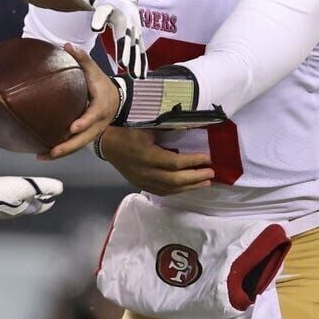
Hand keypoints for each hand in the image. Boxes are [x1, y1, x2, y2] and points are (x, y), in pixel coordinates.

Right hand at [0, 176, 62, 221]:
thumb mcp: (26, 187)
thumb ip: (44, 186)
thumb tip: (60, 189)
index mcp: (24, 209)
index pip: (41, 207)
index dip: (48, 202)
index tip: (52, 199)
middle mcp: (13, 212)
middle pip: (28, 206)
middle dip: (35, 199)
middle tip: (39, 193)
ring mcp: (0, 211)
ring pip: (15, 205)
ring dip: (21, 198)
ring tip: (22, 190)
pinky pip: (3, 201)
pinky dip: (8, 196)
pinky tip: (2, 191)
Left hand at [39, 43, 120, 160]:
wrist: (117, 100)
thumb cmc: (102, 85)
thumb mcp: (95, 71)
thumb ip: (82, 59)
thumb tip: (68, 46)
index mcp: (100, 108)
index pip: (92, 117)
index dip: (84, 123)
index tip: (72, 128)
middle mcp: (97, 125)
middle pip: (83, 139)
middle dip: (68, 146)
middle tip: (53, 150)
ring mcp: (92, 133)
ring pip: (77, 147)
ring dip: (60, 153)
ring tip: (41, 157)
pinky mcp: (86, 137)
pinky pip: (73, 147)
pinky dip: (60, 152)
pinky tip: (43, 155)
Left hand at [47, 0, 146, 77]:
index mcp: (108, 3)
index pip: (103, 10)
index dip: (100, 17)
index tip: (95, 27)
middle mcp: (122, 14)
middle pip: (124, 30)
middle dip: (125, 45)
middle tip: (123, 61)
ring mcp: (131, 24)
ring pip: (134, 43)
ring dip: (135, 58)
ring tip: (134, 74)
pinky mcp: (134, 32)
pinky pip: (138, 48)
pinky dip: (140, 61)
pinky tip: (140, 75)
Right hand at [98, 127, 214, 195]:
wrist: (107, 143)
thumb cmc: (127, 131)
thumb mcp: (147, 127)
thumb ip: (167, 131)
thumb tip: (189, 130)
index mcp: (148, 156)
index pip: (175, 163)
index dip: (193, 162)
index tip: (208, 158)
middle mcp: (146, 172)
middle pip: (175, 180)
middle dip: (196, 177)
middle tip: (212, 174)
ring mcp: (143, 180)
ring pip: (170, 189)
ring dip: (189, 186)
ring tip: (205, 183)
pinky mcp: (140, 184)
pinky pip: (161, 191)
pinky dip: (177, 191)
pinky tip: (187, 187)